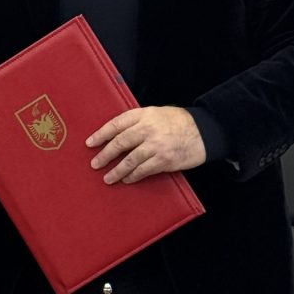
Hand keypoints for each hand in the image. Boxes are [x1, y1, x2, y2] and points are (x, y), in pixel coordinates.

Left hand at [86, 105, 205, 183]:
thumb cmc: (178, 122)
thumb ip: (137, 122)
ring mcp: (156, 145)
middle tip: (95, 163)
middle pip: (120, 142)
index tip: (90, 143)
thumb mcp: (156, 113)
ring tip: (108, 178)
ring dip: (117, 170)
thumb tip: (116, 135)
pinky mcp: (164, 160)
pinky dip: (133, 176)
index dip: (101, 134)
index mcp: (143, 115)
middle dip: (105, 155)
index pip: (116, 124)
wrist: (203, 131)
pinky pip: (143, 170)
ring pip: (129, 160)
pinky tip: (127, 179)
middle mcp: (147, 129)